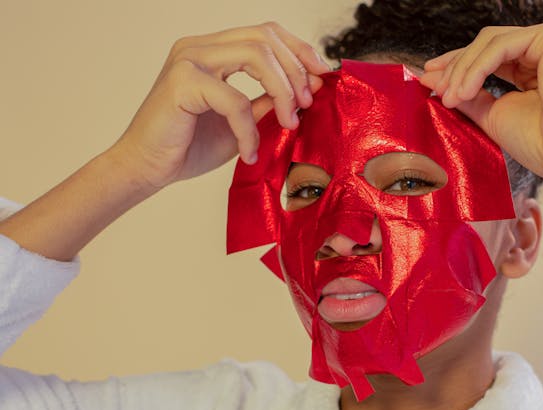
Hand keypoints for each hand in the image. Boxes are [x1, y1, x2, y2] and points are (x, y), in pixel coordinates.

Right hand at [112, 23, 329, 190]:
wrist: (147, 169)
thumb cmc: (188, 147)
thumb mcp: (241, 121)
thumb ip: (266, 101)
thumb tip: (306, 90)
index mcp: (212, 50)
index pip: (264, 33)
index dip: (298, 49)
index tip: (322, 76)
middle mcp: (199, 47)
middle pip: (265, 37)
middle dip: (296, 70)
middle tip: (307, 104)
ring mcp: (188, 60)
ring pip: (255, 56)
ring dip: (282, 92)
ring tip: (288, 124)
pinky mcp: (181, 83)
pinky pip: (234, 99)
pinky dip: (249, 129)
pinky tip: (248, 151)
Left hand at [420, 19, 542, 186]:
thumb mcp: (494, 114)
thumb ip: (468, 95)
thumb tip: (432, 80)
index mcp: (537, 67)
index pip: (490, 57)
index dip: (458, 67)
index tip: (430, 80)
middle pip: (487, 45)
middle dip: (455, 66)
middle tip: (433, 86)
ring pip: (490, 43)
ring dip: (463, 70)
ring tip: (449, 97)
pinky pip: (501, 46)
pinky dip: (477, 68)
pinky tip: (464, 92)